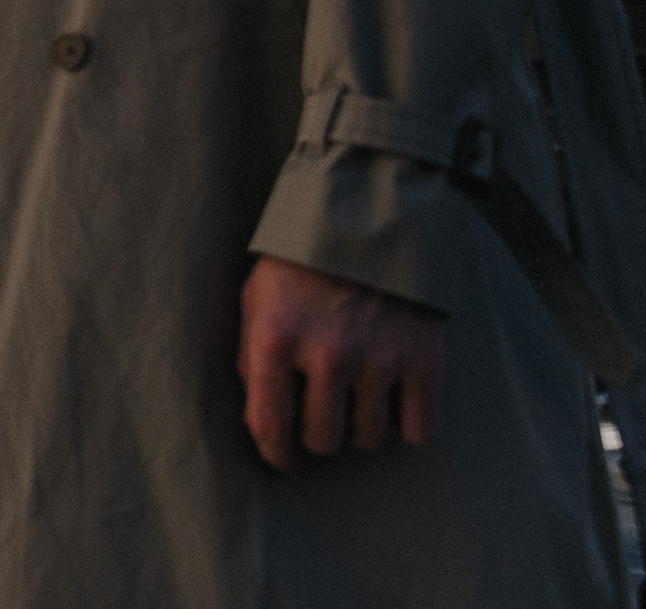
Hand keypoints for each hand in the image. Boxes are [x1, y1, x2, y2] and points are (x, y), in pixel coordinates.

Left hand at [238, 253, 444, 472]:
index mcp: (274, 337)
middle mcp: (327, 353)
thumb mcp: (257, 298)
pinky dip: (410, 423)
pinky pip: (420, 430)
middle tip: (325, 410)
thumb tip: (260, 421)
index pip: (269, 426)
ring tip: (358, 392)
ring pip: (369, 438)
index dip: (275, 455)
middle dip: (321, 432)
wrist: (371, 217)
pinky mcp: (426, 359)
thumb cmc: (302, 263)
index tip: (284, 461)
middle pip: (323, 440)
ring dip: (362, 425)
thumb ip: (251, 358)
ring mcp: (379, 357)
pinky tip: (397, 399)